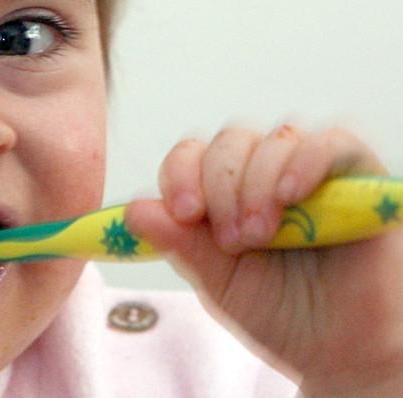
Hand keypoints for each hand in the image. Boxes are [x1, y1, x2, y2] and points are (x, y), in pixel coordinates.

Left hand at [125, 125, 402, 396]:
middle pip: (228, 142)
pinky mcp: (359, 176)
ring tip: (260, 234)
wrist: (343, 352)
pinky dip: (306, 161)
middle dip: (219, 186)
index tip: (184, 213)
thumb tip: (133, 210)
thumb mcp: (219, 282)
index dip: (180, 175)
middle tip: (231, 240)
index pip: (190, 157)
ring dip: (257, 183)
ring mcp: (311, 171)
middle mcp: (263, 174)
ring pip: (274, 139)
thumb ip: (179, 244)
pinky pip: (332, 142)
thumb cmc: (280, 314)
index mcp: (222, 194)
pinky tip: (290, 194)